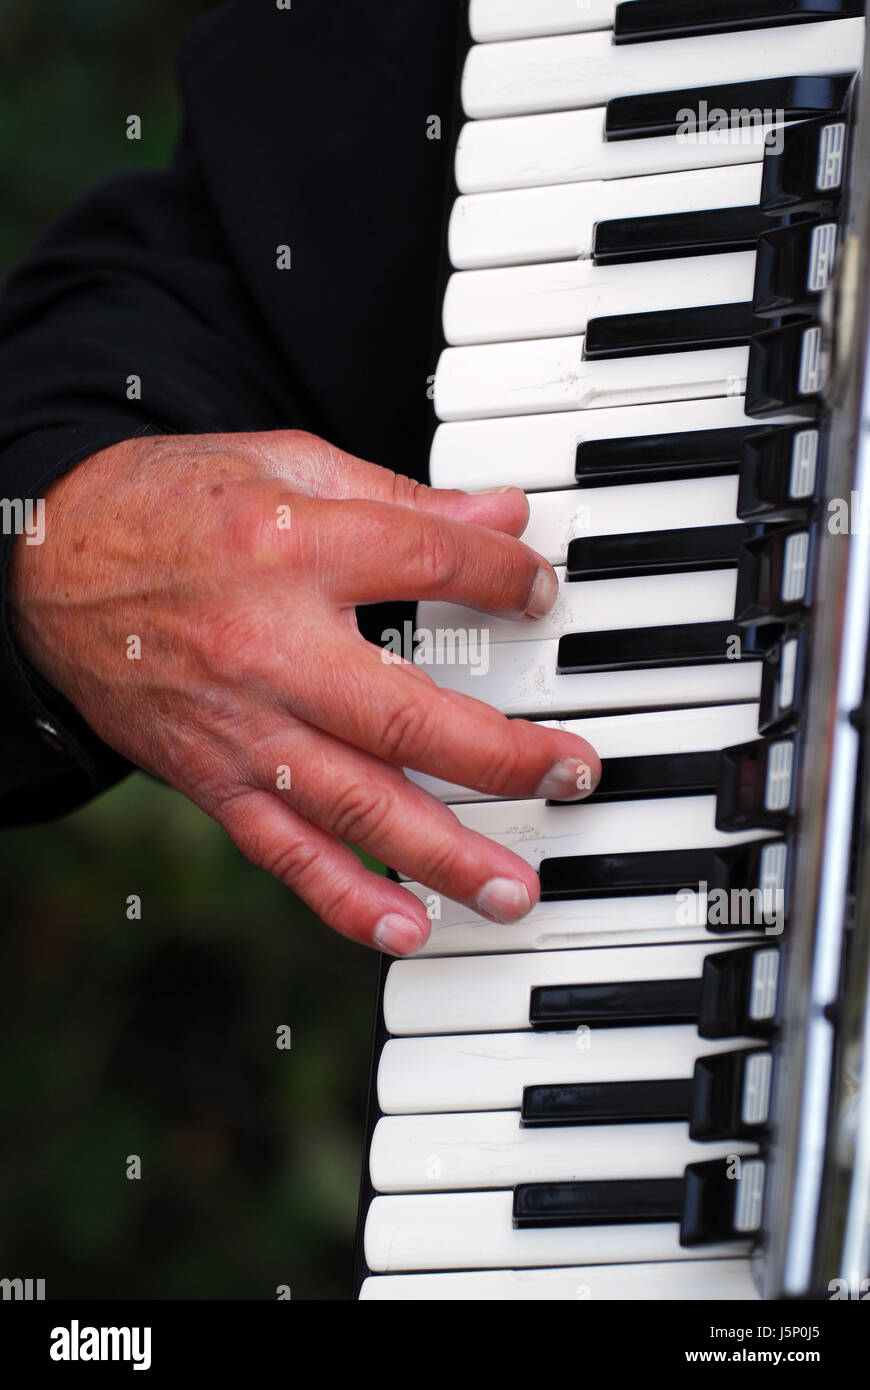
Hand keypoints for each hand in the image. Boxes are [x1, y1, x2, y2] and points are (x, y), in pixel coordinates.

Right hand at [9, 430, 599, 952]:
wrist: (46, 567)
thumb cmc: (167, 509)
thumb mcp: (281, 466)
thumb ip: (398, 499)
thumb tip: (502, 517)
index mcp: (289, 549)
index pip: (428, 566)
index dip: (504, 579)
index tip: (542, 594)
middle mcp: (266, 648)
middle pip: (405, 718)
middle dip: (503, 756)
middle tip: (575, 773)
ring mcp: (239, 728)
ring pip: (353, 806)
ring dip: (444, 855)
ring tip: (515, 889)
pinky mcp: (213, 779)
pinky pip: (284, 851)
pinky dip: (346, 899)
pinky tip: (407, 930)